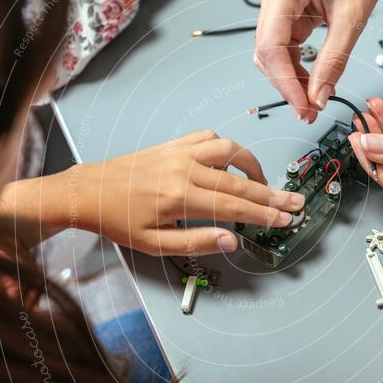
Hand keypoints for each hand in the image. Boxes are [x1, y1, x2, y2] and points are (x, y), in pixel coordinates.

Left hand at [66, 131, 304, 255]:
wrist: (89, 192)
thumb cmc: (119, 221)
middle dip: (270, 193)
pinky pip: (207, 138)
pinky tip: (231, 162)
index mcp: (179, 197)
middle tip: (293, 202)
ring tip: (264, 183)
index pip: (233, 205)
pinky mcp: (172, 145)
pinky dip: (225, 148)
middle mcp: (183, 169)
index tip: (286, 217)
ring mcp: (179, 153)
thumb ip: (197, 242)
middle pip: (238, 179)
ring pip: (227, 150)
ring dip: (251, 165)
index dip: (264, 212)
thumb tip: (232, 240)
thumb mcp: (154, 244)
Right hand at [254, 0, 382, 121]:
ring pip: (273, 55)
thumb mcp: (351, 20)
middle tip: (307, 110)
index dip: (284, 82)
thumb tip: (318, 96)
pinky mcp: (286, 12)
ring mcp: (277, 3)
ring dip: (290, 81)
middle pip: (267, 53)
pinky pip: (284, 48)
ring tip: (311, 102)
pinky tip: (310, 84)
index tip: (301, 105)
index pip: (272, 46)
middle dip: (287, 85)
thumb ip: (334, 62)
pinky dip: (296, 69)